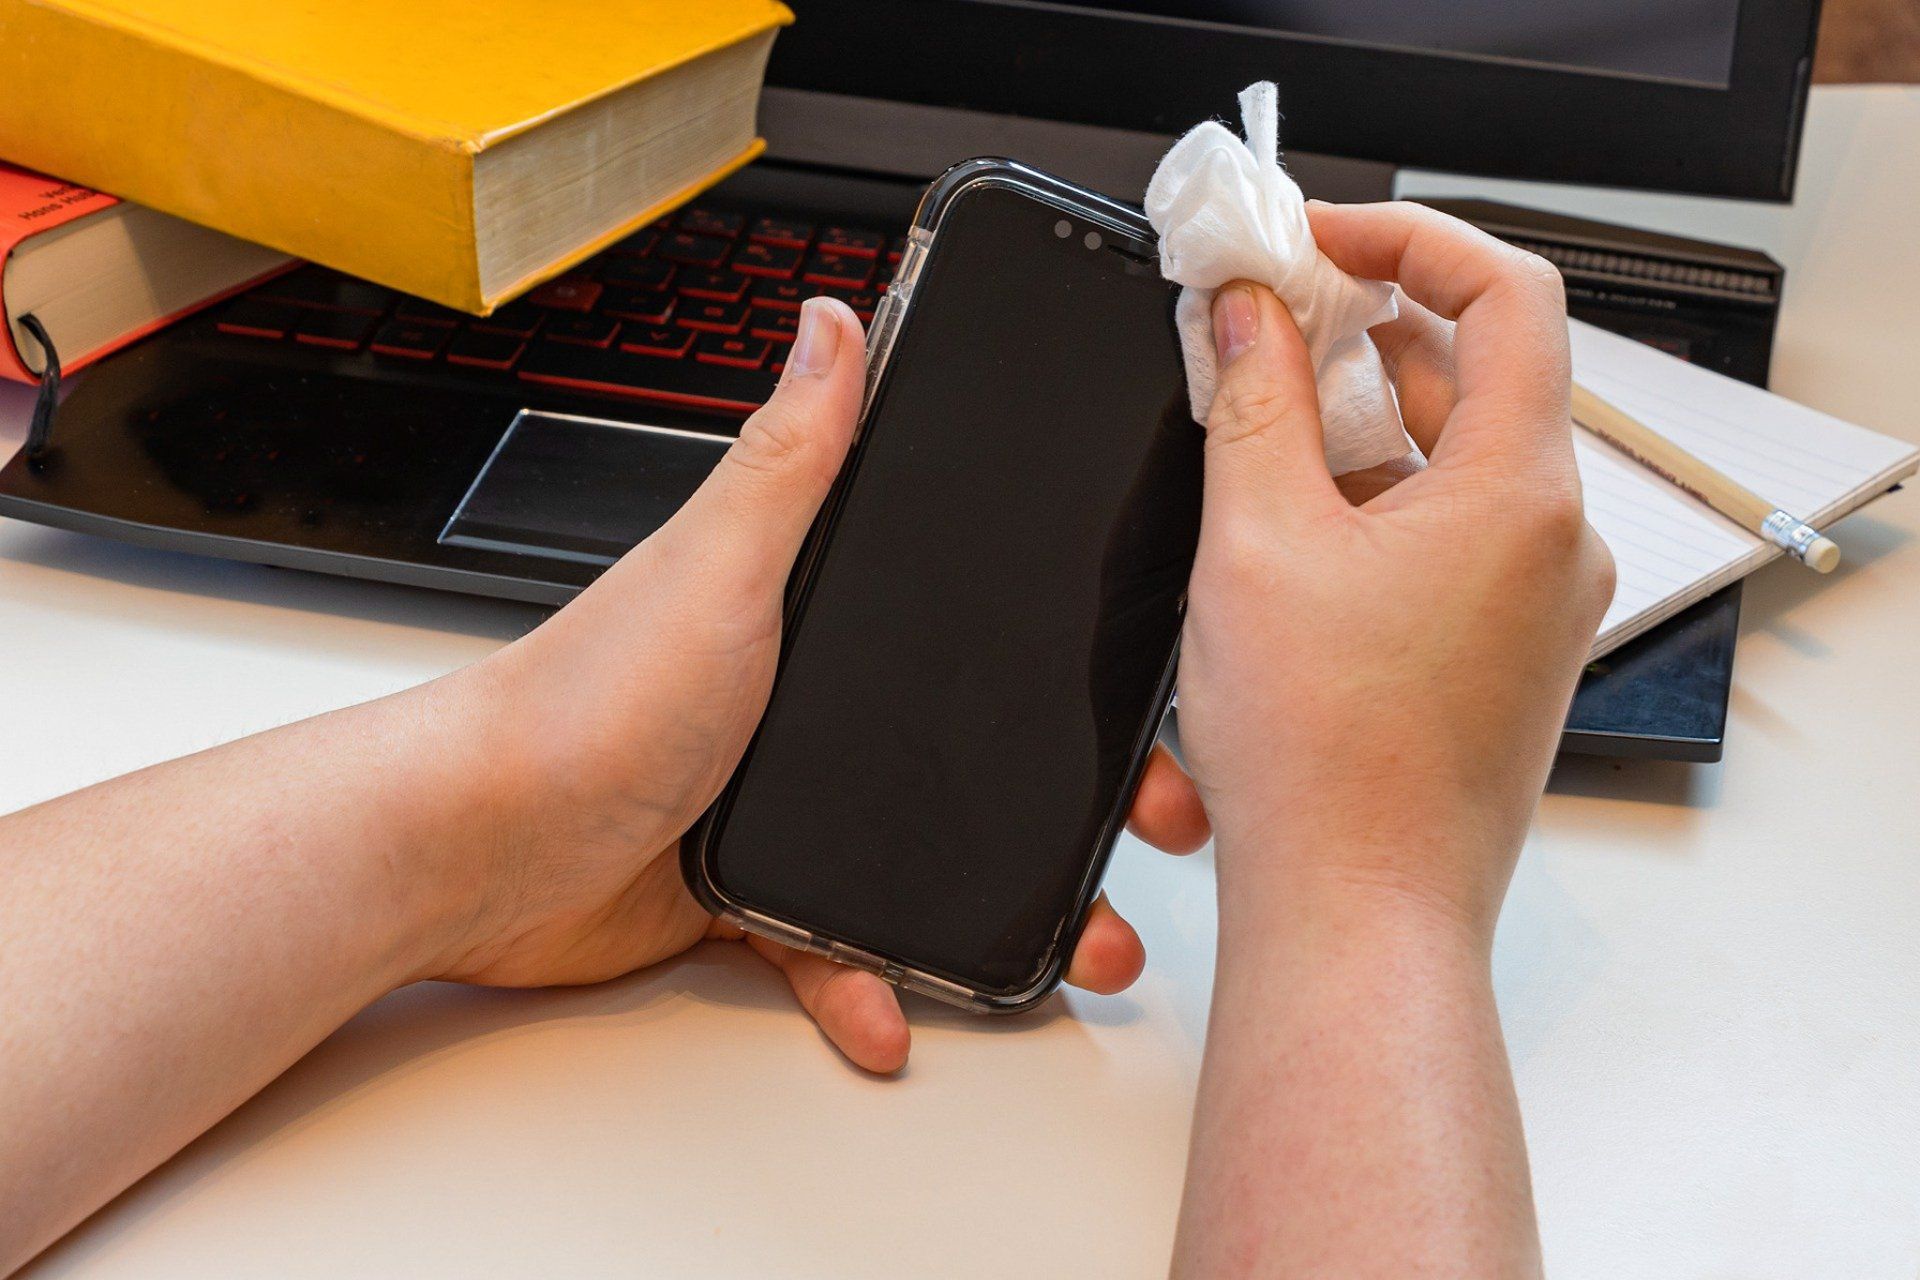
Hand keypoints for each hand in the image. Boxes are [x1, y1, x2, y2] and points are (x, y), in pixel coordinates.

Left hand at [412, 297, 1209, 1072]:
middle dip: (1054, 805)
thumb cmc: (586, 698)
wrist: (479, 849)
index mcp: (806, 611)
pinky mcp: (745, 892)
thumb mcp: (717, 564)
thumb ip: (789, 460)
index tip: (1132, 696)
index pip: (956, 622)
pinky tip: (890, 1006)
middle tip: (1128, 841)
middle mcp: (800, 703)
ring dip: (986, 911)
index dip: (1054, 661)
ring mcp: (775, 801)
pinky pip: (832, 943)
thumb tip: (831, 324)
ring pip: (916, 859)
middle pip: (961, 749)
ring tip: (1055, 952)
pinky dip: (866, 979)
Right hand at [1175, 201, 1614, 942]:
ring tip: (1252, 438)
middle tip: (1260, 327)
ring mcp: (1530, 605)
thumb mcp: (1256, 543)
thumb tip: (1249, 314)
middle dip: (1359, 339)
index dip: (1407, 237)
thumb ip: (1255, 400)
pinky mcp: (1494, 654)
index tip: (1317, 240)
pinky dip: (1367, 510)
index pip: (1506, 293)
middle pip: (1471, 379)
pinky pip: (1440, 540)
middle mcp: (1551, 543)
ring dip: (1352, 431)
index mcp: (1521, 494)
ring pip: (1446, 466)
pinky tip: (1279, 539)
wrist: (1356, 917)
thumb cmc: (1326, 766)